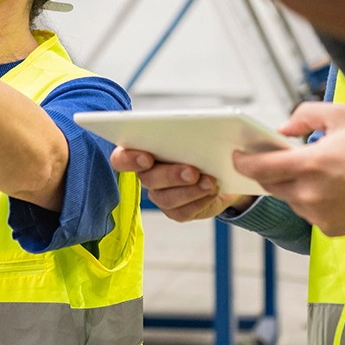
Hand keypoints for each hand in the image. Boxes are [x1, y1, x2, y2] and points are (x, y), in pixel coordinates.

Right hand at [109, 147, 251, 222]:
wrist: (223, 173)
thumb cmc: (206, 148)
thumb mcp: (204, 135)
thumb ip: (198, 132)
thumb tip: (205, 135)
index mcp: (144, 150)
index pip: (121, 158)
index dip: (128, 159)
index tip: (147, 157)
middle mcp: (148, 174)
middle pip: (147, 178)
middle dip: (171, 175)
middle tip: (192, 171)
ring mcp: (160, 195)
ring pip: (165, 198)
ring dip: (190, 191)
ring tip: (210, 183)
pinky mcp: (175, 211)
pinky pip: (182, 211)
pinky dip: (200, 201)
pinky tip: (212, 192)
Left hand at [230, 103, 344, 236]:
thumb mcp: (343, 117)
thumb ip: (305, 115)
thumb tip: (283, 130)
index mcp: (311, 164)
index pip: (261, 166)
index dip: (244, 161)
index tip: (237, 155)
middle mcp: (310, 193)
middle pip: (271, 183)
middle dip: (269, 170)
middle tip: (278, 158)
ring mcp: (317, 214)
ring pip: (290, 198)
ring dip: (293, 185)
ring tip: (319, 172)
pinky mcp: (327, 228)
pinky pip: (308, 212)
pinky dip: (312, 201)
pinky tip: (334, 190)